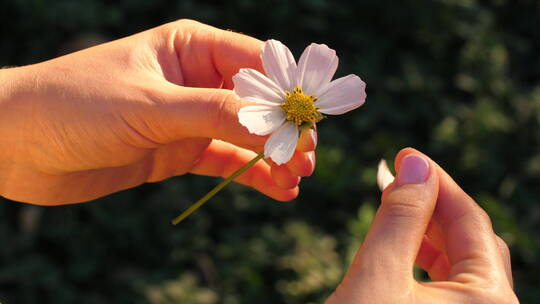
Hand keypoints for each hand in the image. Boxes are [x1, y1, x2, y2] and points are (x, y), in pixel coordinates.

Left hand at [0, 19, 315, 204]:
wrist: (17, 145)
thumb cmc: (76, 104)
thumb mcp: (151, 106)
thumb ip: (215, 114)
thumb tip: (276, 125)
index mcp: (192, 48)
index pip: (257, 63)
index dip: (288, 91)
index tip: (311, 121)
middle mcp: (196, 80)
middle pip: (258, 103)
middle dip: (285, 130)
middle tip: (308, 158)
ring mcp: (188, 118)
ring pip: (245, 136)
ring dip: (274, 157)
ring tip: (298, 179)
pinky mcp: (177, 152)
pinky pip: (225, 163)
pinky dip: (251, 176)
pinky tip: (278, 191)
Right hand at [327, 148, 517, 303]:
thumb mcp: (377, 275)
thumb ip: (400, 218)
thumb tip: (415, 163)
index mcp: (488, 299)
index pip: (471, 221)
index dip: (436, 181)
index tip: (405, 154)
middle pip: (471, 240)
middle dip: (433, 205)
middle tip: (398, 177)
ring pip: (460, 262)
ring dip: (428, 231)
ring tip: (396, 205)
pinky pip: (450, 284)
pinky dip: (426, 259)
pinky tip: (404, 245)